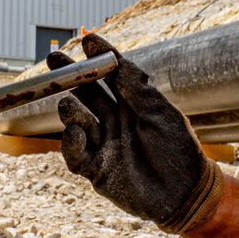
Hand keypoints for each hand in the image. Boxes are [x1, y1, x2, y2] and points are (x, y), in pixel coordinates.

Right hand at [53, 34, 223, 233]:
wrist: (185, 197)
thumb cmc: (180, 153)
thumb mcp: (163, 116)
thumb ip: (139, 91)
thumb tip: (120, 62)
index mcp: (134, 105)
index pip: (112, 76)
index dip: (99, 58)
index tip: (87, 40)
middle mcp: (116, 121)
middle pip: (88, 93)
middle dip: (70, 77)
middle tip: (53, 60)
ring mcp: (105, 145)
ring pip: (78, 121)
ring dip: (69, 110)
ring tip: (67, 103)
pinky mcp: (97, 170)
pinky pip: (75, 154)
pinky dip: (70, 142)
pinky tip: (75, 133)